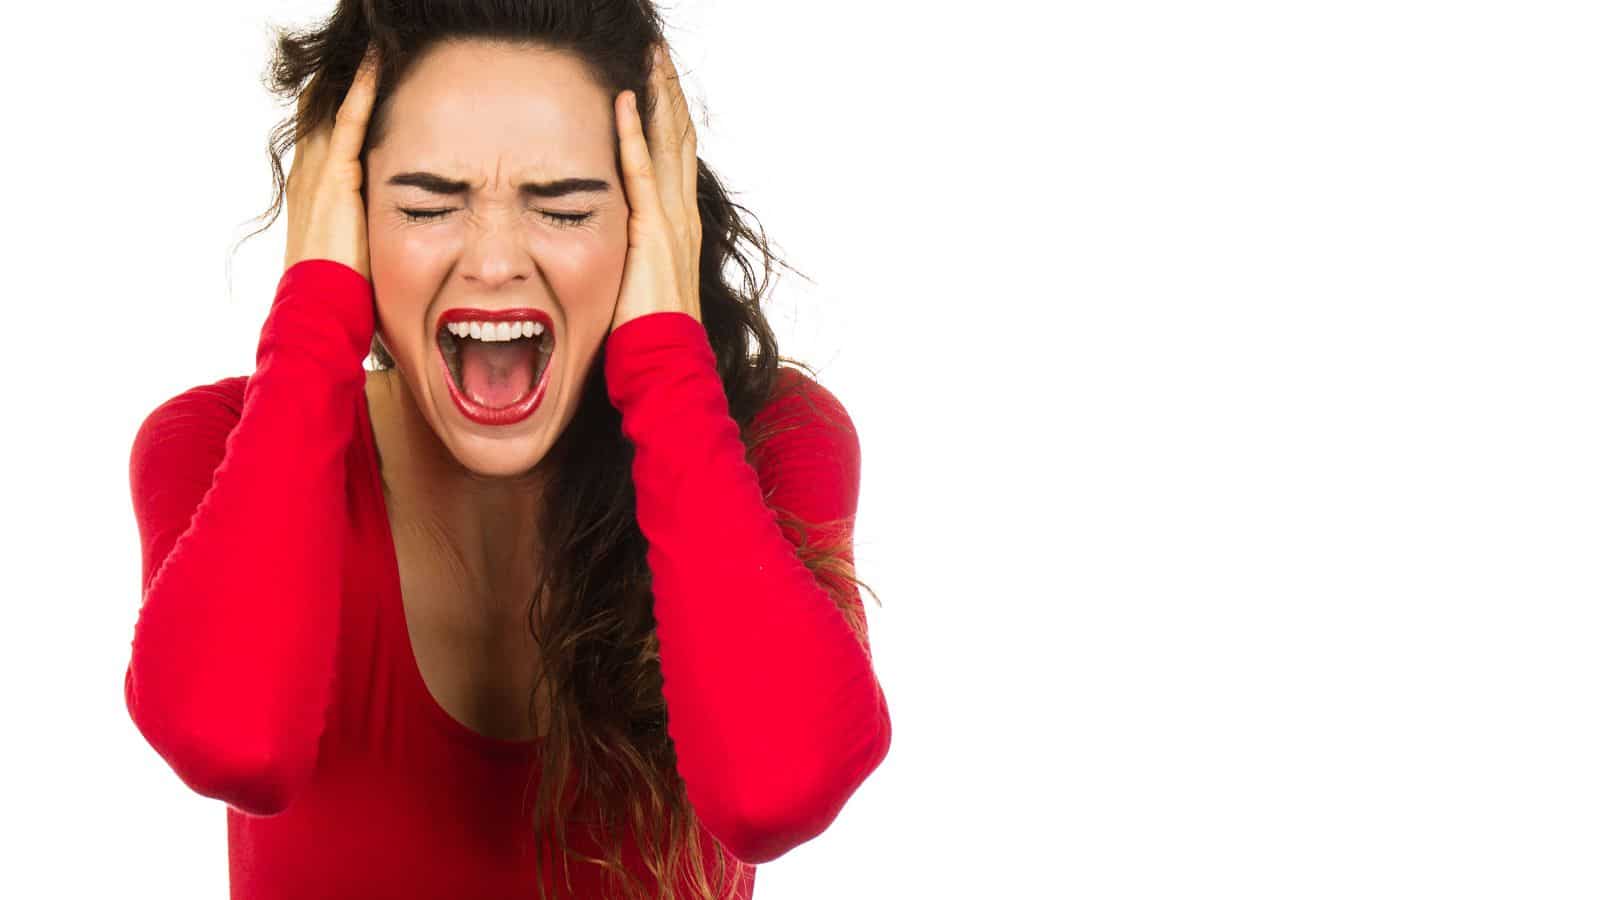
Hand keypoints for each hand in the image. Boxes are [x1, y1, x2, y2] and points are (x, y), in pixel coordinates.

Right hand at [283, 42, 379, 280]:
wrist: (319, 306)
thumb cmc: (339, 290)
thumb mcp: (350, 250)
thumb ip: (363, 228)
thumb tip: (387, 231)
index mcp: (310, 190)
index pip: (320, 132)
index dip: (335, 102)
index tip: (356, 77)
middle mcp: (308, 173)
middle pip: (320, 110)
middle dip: (339, 81)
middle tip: (362, 48)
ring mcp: (318, 172)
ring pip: (333, 107)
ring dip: (353, 75)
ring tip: (372, 44)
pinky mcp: (335, 176)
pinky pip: (350, 120)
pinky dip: (364, 89)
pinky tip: (378, 62)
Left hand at [610, 41, 702, 332]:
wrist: (665, 365)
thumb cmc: (646, 335)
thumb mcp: (637, 281)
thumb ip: (629, 253)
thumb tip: (605, 241)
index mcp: (677, 226)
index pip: (675, 156)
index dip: (667, 116)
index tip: (656, 80)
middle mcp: (681, 216)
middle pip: (678, 138)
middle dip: (669, 93)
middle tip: (658, 54)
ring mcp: (671, 222)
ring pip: (668, 143)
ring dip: (659, 97)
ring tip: (650, 60)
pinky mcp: (652, 232)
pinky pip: (641, 172)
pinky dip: (634, 134)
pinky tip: (625, 100)